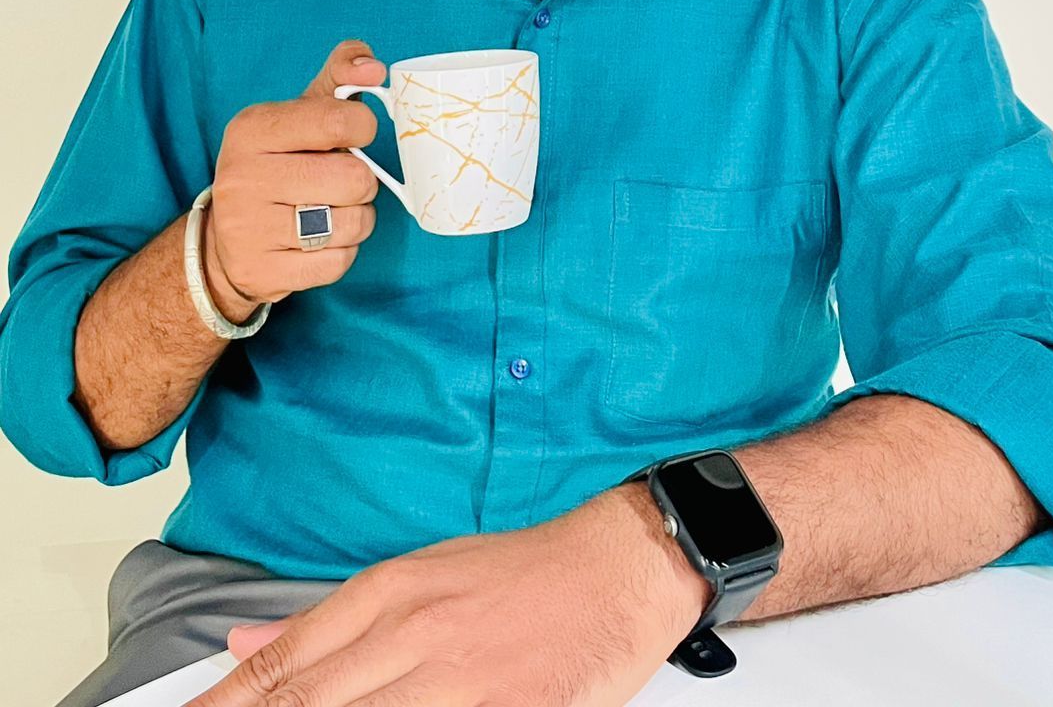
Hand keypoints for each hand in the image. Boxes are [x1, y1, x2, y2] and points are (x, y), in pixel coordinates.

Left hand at [185, 486, 709, 706]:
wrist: (618, 566)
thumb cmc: (525, 571)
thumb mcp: (423, 575)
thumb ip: (333, 618)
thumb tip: (246, 643)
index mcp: (390, 594)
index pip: (283, 666)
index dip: (227, 704)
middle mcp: (413, 635)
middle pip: (306, 703)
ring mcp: (458, 683)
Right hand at [201, 39, 387, 321]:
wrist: (225, 239)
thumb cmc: (279, 164)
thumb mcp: (300, 112)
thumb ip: (341, 77)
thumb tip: (375, 67)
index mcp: (252, 128)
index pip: (339, 121)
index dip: (363, 128)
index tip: (353, 134)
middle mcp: (243, 176)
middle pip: (354, 178)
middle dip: (361, 181)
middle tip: (339, 181)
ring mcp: (248, 229)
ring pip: (353, 223)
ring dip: (356, 218)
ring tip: (330, 210)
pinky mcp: (261, 272)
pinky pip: (339, 262)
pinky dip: (342, 252)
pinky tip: (319, 242)